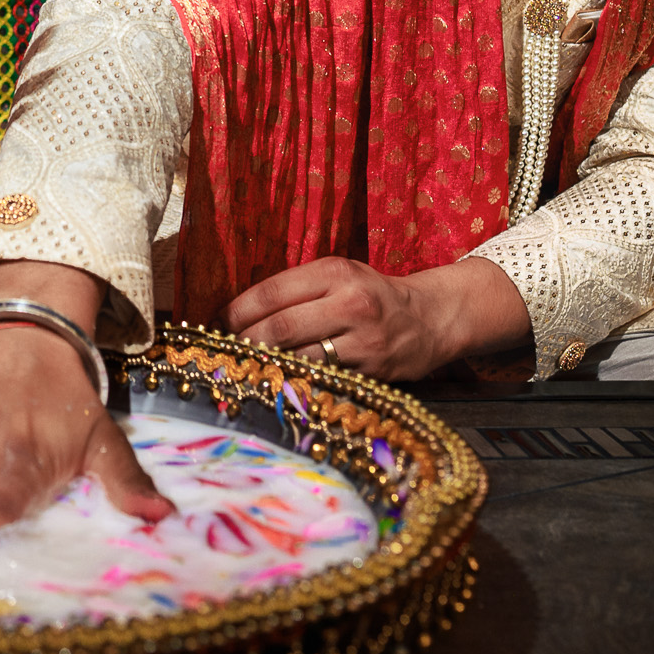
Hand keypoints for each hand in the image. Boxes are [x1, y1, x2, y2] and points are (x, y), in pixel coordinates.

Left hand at [224, 256, 529, 380]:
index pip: (273, 292)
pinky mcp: (372, 372)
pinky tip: (282, 380)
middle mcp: (351, 303)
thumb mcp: (338, 275)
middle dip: (247, 341)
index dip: (239, 310)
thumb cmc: (371, 294)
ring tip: (249, 365)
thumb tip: (240, 310)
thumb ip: (297, 287)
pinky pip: (324, 379)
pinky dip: (298, 381)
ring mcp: (364, 340)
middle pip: (281, 328)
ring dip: (268, 365)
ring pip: (299, 358)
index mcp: (336, 272)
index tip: (222, 321)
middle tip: (230, 348)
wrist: (431, 318)